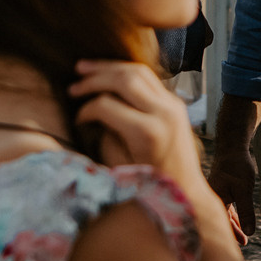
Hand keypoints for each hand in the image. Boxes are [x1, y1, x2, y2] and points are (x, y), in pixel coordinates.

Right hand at [68, 60, 214, 211]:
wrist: (187, 192)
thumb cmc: (149, 186)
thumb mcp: (120, 166)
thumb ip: (106, 136)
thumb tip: (94, 113)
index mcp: (147, 131)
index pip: (106, 105)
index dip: (86, 110)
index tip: (77, 119)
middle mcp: (163, 112)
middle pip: (124, 79)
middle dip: (95, 78)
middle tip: (73, 84)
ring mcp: (173, 104)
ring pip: (138, 71)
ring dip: (110, 68)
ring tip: (84, 67)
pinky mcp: (176, 103)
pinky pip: (148, 78)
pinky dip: (126, 73)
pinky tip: (109, 75)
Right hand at [206, 144, 257, 239]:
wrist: (232, 147)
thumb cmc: (237, 167)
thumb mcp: (244, 190)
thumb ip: (246, 211)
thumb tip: (249, 232)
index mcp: (215, 200)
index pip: (223, 222)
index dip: (233, 234)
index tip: (243, 243)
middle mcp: (212, 198)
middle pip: (221, 220)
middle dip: (231, 231)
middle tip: (244, 243)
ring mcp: (215, 193)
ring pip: (223, 213)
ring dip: (232, 223)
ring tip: (242, 235)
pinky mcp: (220, 189)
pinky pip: (225, 206)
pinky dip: (232, 214)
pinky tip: (238, 219)